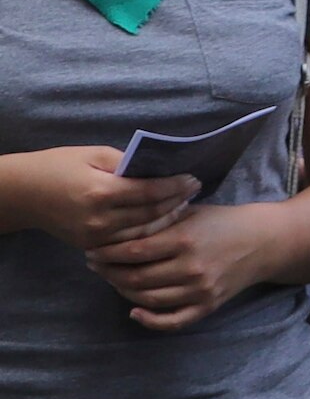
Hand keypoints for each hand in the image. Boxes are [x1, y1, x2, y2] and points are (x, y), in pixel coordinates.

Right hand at [3, 145, 201, 252]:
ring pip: (143, 233)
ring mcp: (95, 236)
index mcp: (101, 191)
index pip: (151, 191)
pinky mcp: (91, 245)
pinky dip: (148, 233)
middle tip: (195, 190)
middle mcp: (100, 218)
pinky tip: (161, 222)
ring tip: (184, 205)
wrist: (24, 193)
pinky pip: (127, 242)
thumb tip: (160, 168)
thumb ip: (128, 162)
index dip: (176, 186)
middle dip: (177, 202)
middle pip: (151, 214)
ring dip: (168, 220)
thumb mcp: (94, 154)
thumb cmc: (59, 166)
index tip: (194, 178)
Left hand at [89, 207, 254, 331]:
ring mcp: (200, 289)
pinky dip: (150, 320)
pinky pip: (173, 320)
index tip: (92, 250)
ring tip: (113, 280)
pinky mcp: (208, 305)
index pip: (133, 251)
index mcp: (185, 239)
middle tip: (95, 266)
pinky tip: (135, 311)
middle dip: (108, 272)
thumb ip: (157, 222)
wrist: (266, 242)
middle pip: (135, 278)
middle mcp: (191, 267)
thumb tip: (117, 231)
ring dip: (123, 291)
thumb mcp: (191, 213)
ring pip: (148, 299)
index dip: (107, 253)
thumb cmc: (224, 222)